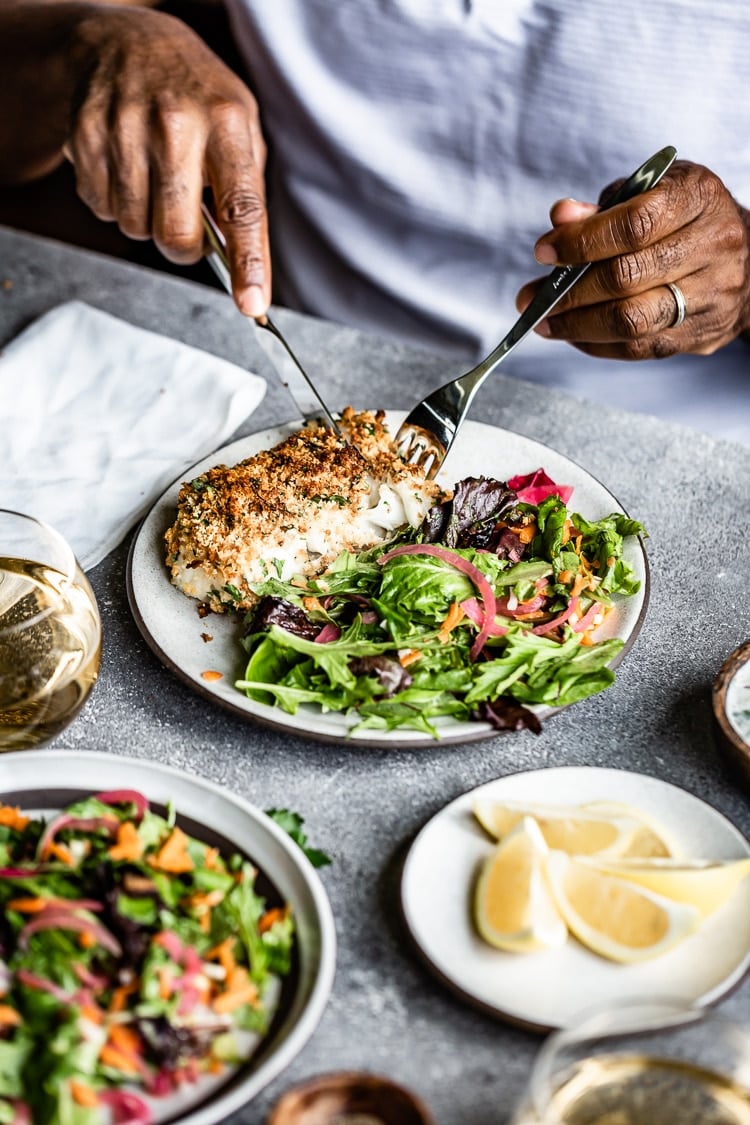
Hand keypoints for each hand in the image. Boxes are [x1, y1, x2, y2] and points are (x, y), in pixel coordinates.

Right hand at [66, 7, 268, 315]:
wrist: (127, 42)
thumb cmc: (198, 98)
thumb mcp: (240, 128)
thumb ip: (244, 193)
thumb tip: (243, 263)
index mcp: (228, 124)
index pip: (242, 208)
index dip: (248, 263)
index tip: (252, 305)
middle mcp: (177, 125)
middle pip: (175, 236)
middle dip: (182, 247)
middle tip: (185, 222)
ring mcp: (126, 127)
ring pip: (134, 227)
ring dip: (145, 220)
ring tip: (154, 178)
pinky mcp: (86, 135)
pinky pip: (100, 207)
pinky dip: (114, 201)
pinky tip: (125, 165)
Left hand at [516, 160, 749, 358]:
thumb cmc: (686, 218)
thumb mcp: (652, 191)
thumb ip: (604, 206)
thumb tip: (560, 217)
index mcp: (698, 198)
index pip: (633, 225)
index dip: (581, 241)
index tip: (544, 251)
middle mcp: (714, 246)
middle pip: (628, 278)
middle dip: (568, 291)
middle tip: (530, 297)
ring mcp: (712, 294)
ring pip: (632, 320)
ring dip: (577, 325)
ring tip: (545, 321)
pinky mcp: (702, 334)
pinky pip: (639, 347)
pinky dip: (597, 344)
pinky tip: (573, 334)